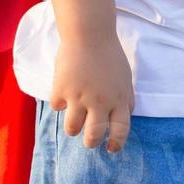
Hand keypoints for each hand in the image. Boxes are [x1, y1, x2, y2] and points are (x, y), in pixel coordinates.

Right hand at [49, 33, 134, 151]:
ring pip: (72, 129)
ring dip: (74, 127)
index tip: (111, 149)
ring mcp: (79, 97)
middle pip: (93, 136)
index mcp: (119, 98)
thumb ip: (125, 98)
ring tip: (75, 116)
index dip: (116, 143)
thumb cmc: (109, 55)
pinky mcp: (61, 90)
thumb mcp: (124, 77)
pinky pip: (58, 107)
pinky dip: (60, 103)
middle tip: (89, 141)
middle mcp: (100, 101)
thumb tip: (124, 117)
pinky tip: (65, 90)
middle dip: (90, 143)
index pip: (121, 130)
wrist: (89, 34)